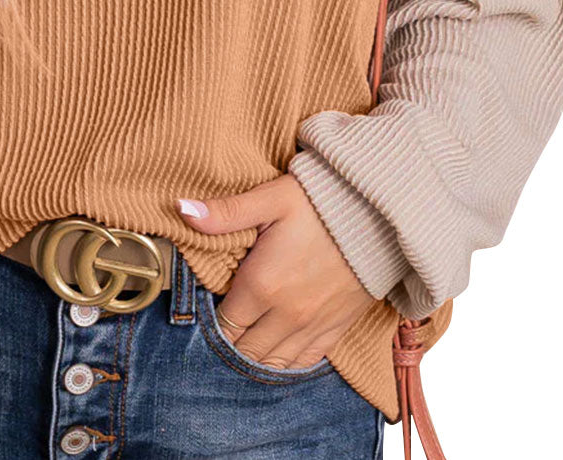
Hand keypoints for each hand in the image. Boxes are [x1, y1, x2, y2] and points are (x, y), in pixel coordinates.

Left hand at [177, 173, 376, 369]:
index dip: (212, 318)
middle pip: (244, 350)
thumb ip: (226, 213)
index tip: (210, 305)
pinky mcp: (336, 329)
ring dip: (255, 356)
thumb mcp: (271, 198)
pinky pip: (304, 362)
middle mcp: (285, 314)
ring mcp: (312, 326)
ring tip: (246, 338)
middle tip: (226, 322)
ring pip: (272, 363)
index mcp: (262, 284)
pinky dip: (286, 363)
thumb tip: (182, 210)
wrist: (379, 213)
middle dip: (230, 340)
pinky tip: (276, 351)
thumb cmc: (322, 200)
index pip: (223, 323)